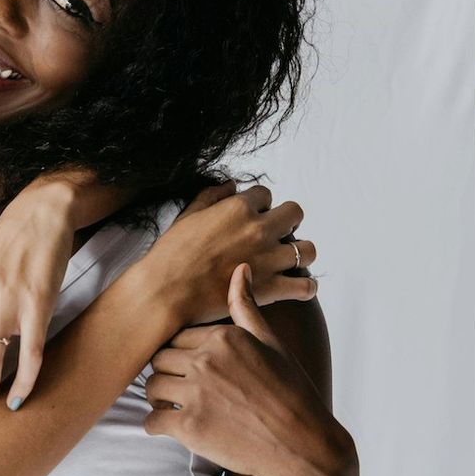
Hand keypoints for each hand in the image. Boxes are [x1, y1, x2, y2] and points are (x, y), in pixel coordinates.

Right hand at [136, 182, 316, 328]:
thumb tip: (232, 184)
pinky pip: (306, 287)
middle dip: (288, 221)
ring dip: (300, 253)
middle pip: (295, 213)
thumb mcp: (188, 215)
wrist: (166, 291)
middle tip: (275, 235)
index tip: (251, 217)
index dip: (259, 205)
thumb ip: (212, 195)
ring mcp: (268, 259)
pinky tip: (292, 287)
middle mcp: (259, 229)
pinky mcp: (271, 288)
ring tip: (286, 261)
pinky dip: (304, 289)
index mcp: (238, 208)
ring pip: (308, 250)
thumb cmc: (171, 253)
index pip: (265, 194)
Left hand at [143, 264, 353, 475]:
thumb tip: (240, 267)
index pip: (177, 337)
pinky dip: (155, 425)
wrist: (305, 446)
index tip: (186, 367)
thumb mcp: (272, 343)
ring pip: (152, 387)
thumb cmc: (291, 392)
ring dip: (157, 398)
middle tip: (176, 387)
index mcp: (222, 337)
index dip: (180, 353)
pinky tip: (166, 427)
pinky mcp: (191, 427)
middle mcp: (205, 361)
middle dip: (165, 373)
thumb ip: (247, 307)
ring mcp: (197, 394)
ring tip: (170, 406)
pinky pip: (153, 420)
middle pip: (159, 359)